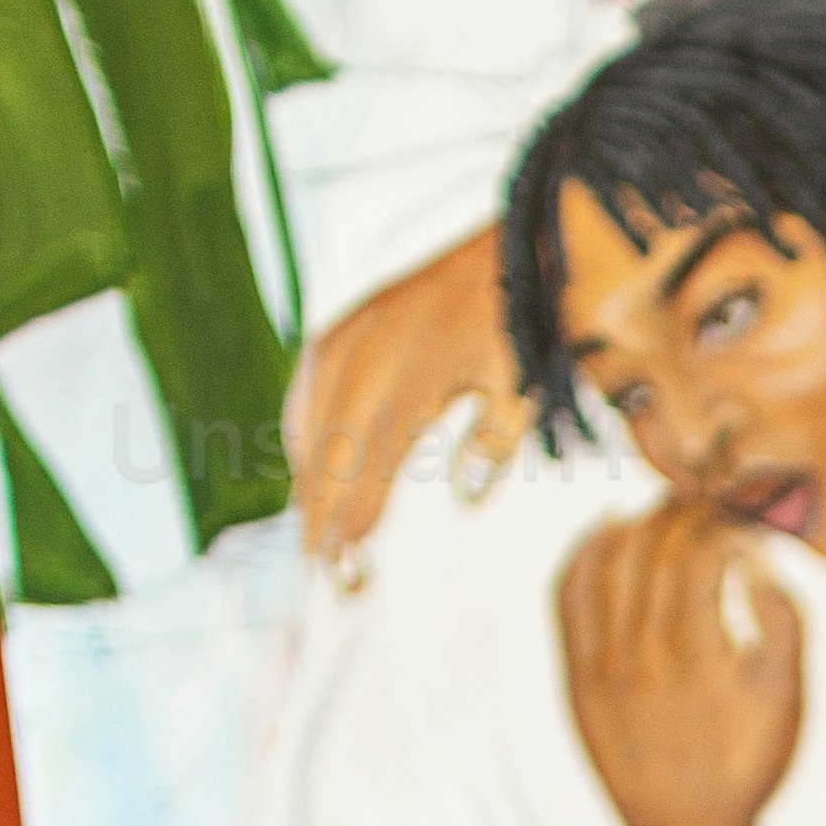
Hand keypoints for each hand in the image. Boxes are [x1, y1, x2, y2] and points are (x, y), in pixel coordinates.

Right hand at [286, 225, 519, 567]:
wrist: (504, 255)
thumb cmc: (517, 330)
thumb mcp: (520, 385)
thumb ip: (495, 442)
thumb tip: (469, 499)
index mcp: (410, 372)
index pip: (368, 462)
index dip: (353, 516)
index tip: (344, 565)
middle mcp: (366, 353)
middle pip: (328, 450)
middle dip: (321, 512)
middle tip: (321, 569)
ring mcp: (346, 335)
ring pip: (310, 422)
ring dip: (308, 479)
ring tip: (314, 535)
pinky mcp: (340, 327)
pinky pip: (308, 391)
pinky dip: (304, 434)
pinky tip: (310, 468)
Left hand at [559, 497, 805, 825]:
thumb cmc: (748, 765)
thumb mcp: (787, 700)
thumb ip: (784, 625)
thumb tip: (757, 560)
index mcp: (699, 651)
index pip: (701, 549)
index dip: (723, 517)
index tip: (742, 509)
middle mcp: (644, 651)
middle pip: (655, 547)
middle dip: (684, 510)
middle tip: (707, 498)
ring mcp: (603, 662)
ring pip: (610, 561)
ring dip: (638, 522)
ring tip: (664, 510)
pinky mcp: (577, 676)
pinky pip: (569, 595)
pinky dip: (585, 554)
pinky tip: (607, 533)